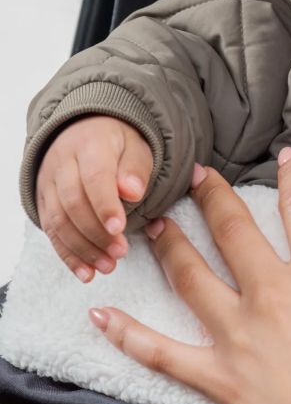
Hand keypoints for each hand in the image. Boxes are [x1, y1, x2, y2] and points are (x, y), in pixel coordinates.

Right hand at [36, 114, 151, 281]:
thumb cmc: (117, 143)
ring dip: (83, 249)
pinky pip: (51, 231)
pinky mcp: (43, 201)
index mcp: (89, 145)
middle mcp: (62, 164)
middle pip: (73, 203)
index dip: (105, 205)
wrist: (86, 131)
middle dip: (97, 233)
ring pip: (59, 221)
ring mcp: (48, 184)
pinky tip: (86, 272)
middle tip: (121, 253)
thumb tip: (133, 192)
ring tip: (108, 267)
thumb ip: (135, 168)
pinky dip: (68, 255)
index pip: (94, 177)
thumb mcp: (135, 146)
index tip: (120, 228)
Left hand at [89, 151, 290, 403]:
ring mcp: (240, 338)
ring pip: (191, 277)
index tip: (287, 156)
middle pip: (233, 230)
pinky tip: (101, 315)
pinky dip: (127, 334)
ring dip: (170, 244)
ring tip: (155, 221)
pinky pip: (161, 354)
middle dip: (212, 195)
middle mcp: (273, 295)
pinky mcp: (221, 381)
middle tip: (195, 174)